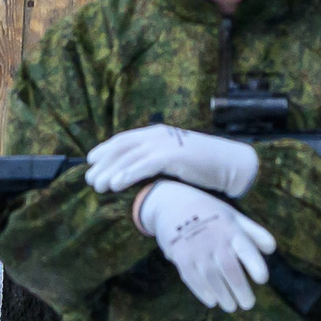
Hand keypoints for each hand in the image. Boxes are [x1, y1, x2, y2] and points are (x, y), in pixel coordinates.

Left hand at [85, 123, 259, 197]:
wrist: (231, 163)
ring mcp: (165, 144)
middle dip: (103, 163)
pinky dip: (127, 174)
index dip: (105, 150)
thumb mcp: (176, 159)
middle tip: (89, 179)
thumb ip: (157, 162)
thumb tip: (140, 175)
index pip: (124, 140)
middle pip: (121, 148)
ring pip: (128, 158)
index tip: (91, 161)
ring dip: (110, 172)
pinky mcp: (172, 156)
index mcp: (157, 134)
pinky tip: (115, 185)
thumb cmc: (205, 165)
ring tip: (97, 186)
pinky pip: (143, 165)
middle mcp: (157, 136)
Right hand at [134, 179, 275, 312]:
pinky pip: (192, 278)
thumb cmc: (211, 214)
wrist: (174, 205)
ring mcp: (196, 249)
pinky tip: (212, 301)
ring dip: (223, 295)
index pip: (246, 249)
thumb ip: (254, 233)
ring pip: (212, 278)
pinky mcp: (181, 257)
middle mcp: (214, 240)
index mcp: (231, 230)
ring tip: (231, 307)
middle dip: (240, 289)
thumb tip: (271, 249)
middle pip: (230, 269)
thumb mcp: (234, 216)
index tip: (263, 279)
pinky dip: (202, 292)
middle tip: (248, 304)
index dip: (255, 264)